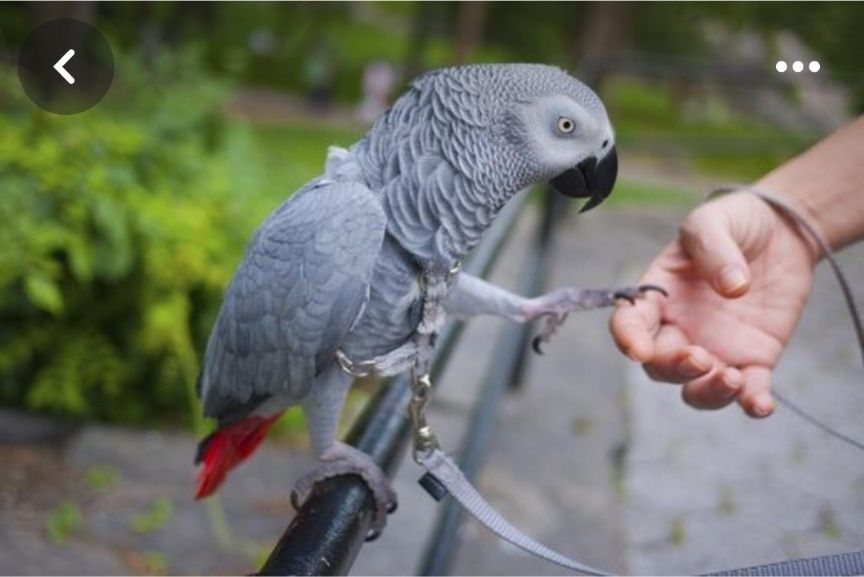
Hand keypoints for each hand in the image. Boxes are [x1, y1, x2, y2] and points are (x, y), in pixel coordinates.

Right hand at [609, 191, 818, 416]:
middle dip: (675, 368)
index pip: (629, 323)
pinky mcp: (754, 358)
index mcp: (659, 296)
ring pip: (696, 389)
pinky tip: (761, 405)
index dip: (627, 339)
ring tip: (734, 380)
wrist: (782, 231)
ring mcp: (715, 347)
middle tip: (701, 357)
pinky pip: (749, 392)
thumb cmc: (734, 222)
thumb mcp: (714, 220)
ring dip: (708, 394)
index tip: (639, 350)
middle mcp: (680, 328)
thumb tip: (733, 287)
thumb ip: (715, 248)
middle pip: (660, 366)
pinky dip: (752, 404)